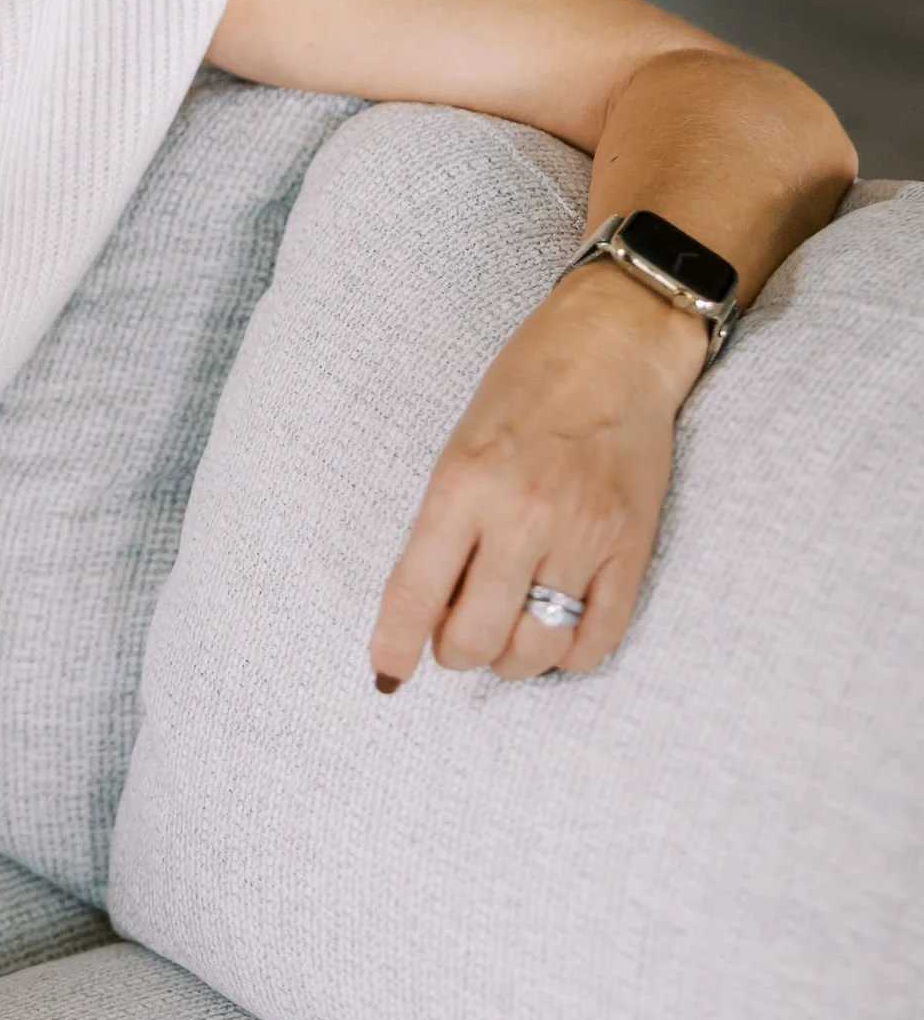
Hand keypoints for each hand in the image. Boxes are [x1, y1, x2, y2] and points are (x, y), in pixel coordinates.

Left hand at [369, 262, 705, 688]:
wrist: (613, 347)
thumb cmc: (525, 388)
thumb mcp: (461, 445)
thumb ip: (447, 522)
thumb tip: (432, 606)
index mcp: (464, 484)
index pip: (416, 590)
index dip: (396, 644)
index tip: (388, 672)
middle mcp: (521, 516)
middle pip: (476, 637)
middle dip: (457, 652)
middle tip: (457, 638)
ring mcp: (582, 535)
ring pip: (537, 648)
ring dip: (513, 658)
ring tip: (507, 635)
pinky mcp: (632, 548)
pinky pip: (598, 639)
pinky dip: (570, 654)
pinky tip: (557, 633)